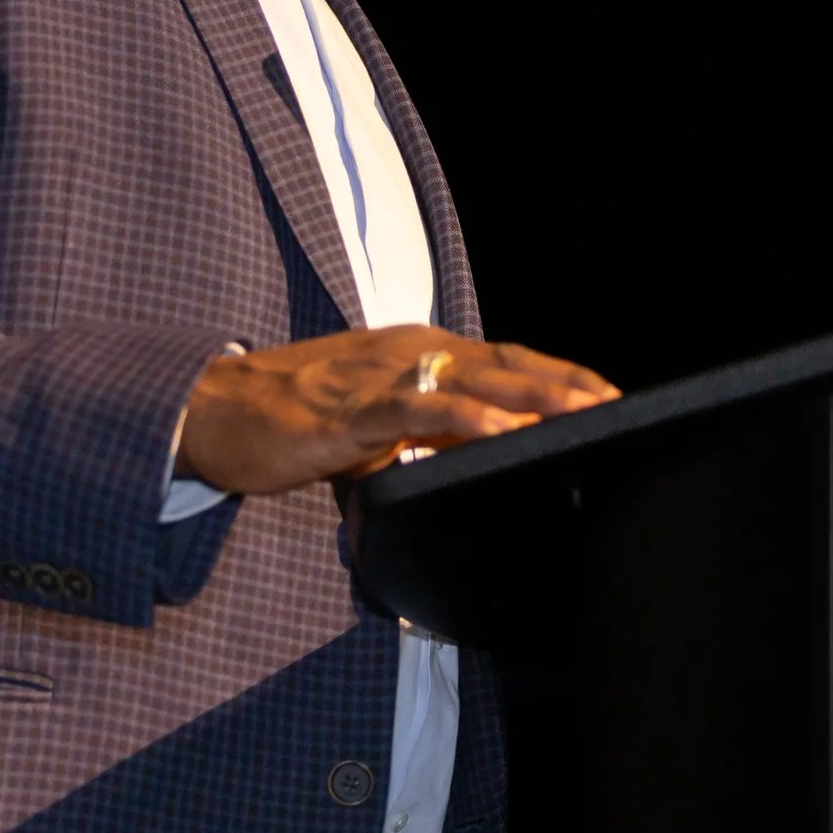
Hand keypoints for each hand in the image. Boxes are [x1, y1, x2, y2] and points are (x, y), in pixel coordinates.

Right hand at [173, 325, 619, 495]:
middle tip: (619, 403)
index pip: (504, 360)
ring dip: (533, 398)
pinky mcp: (352, 413)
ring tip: (583, 412)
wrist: (213, 409)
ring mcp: (382, 378)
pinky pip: (419, 413)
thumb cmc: (292, 419)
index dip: (557, 376)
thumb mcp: (371, 429)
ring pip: (474, 381)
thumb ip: (418, 445)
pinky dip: (466, 420)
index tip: (608, 396)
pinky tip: (501, 434)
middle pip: (506, 363)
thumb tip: (458, 479)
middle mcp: (409, 353)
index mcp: (417, 354)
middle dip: (565, 383)